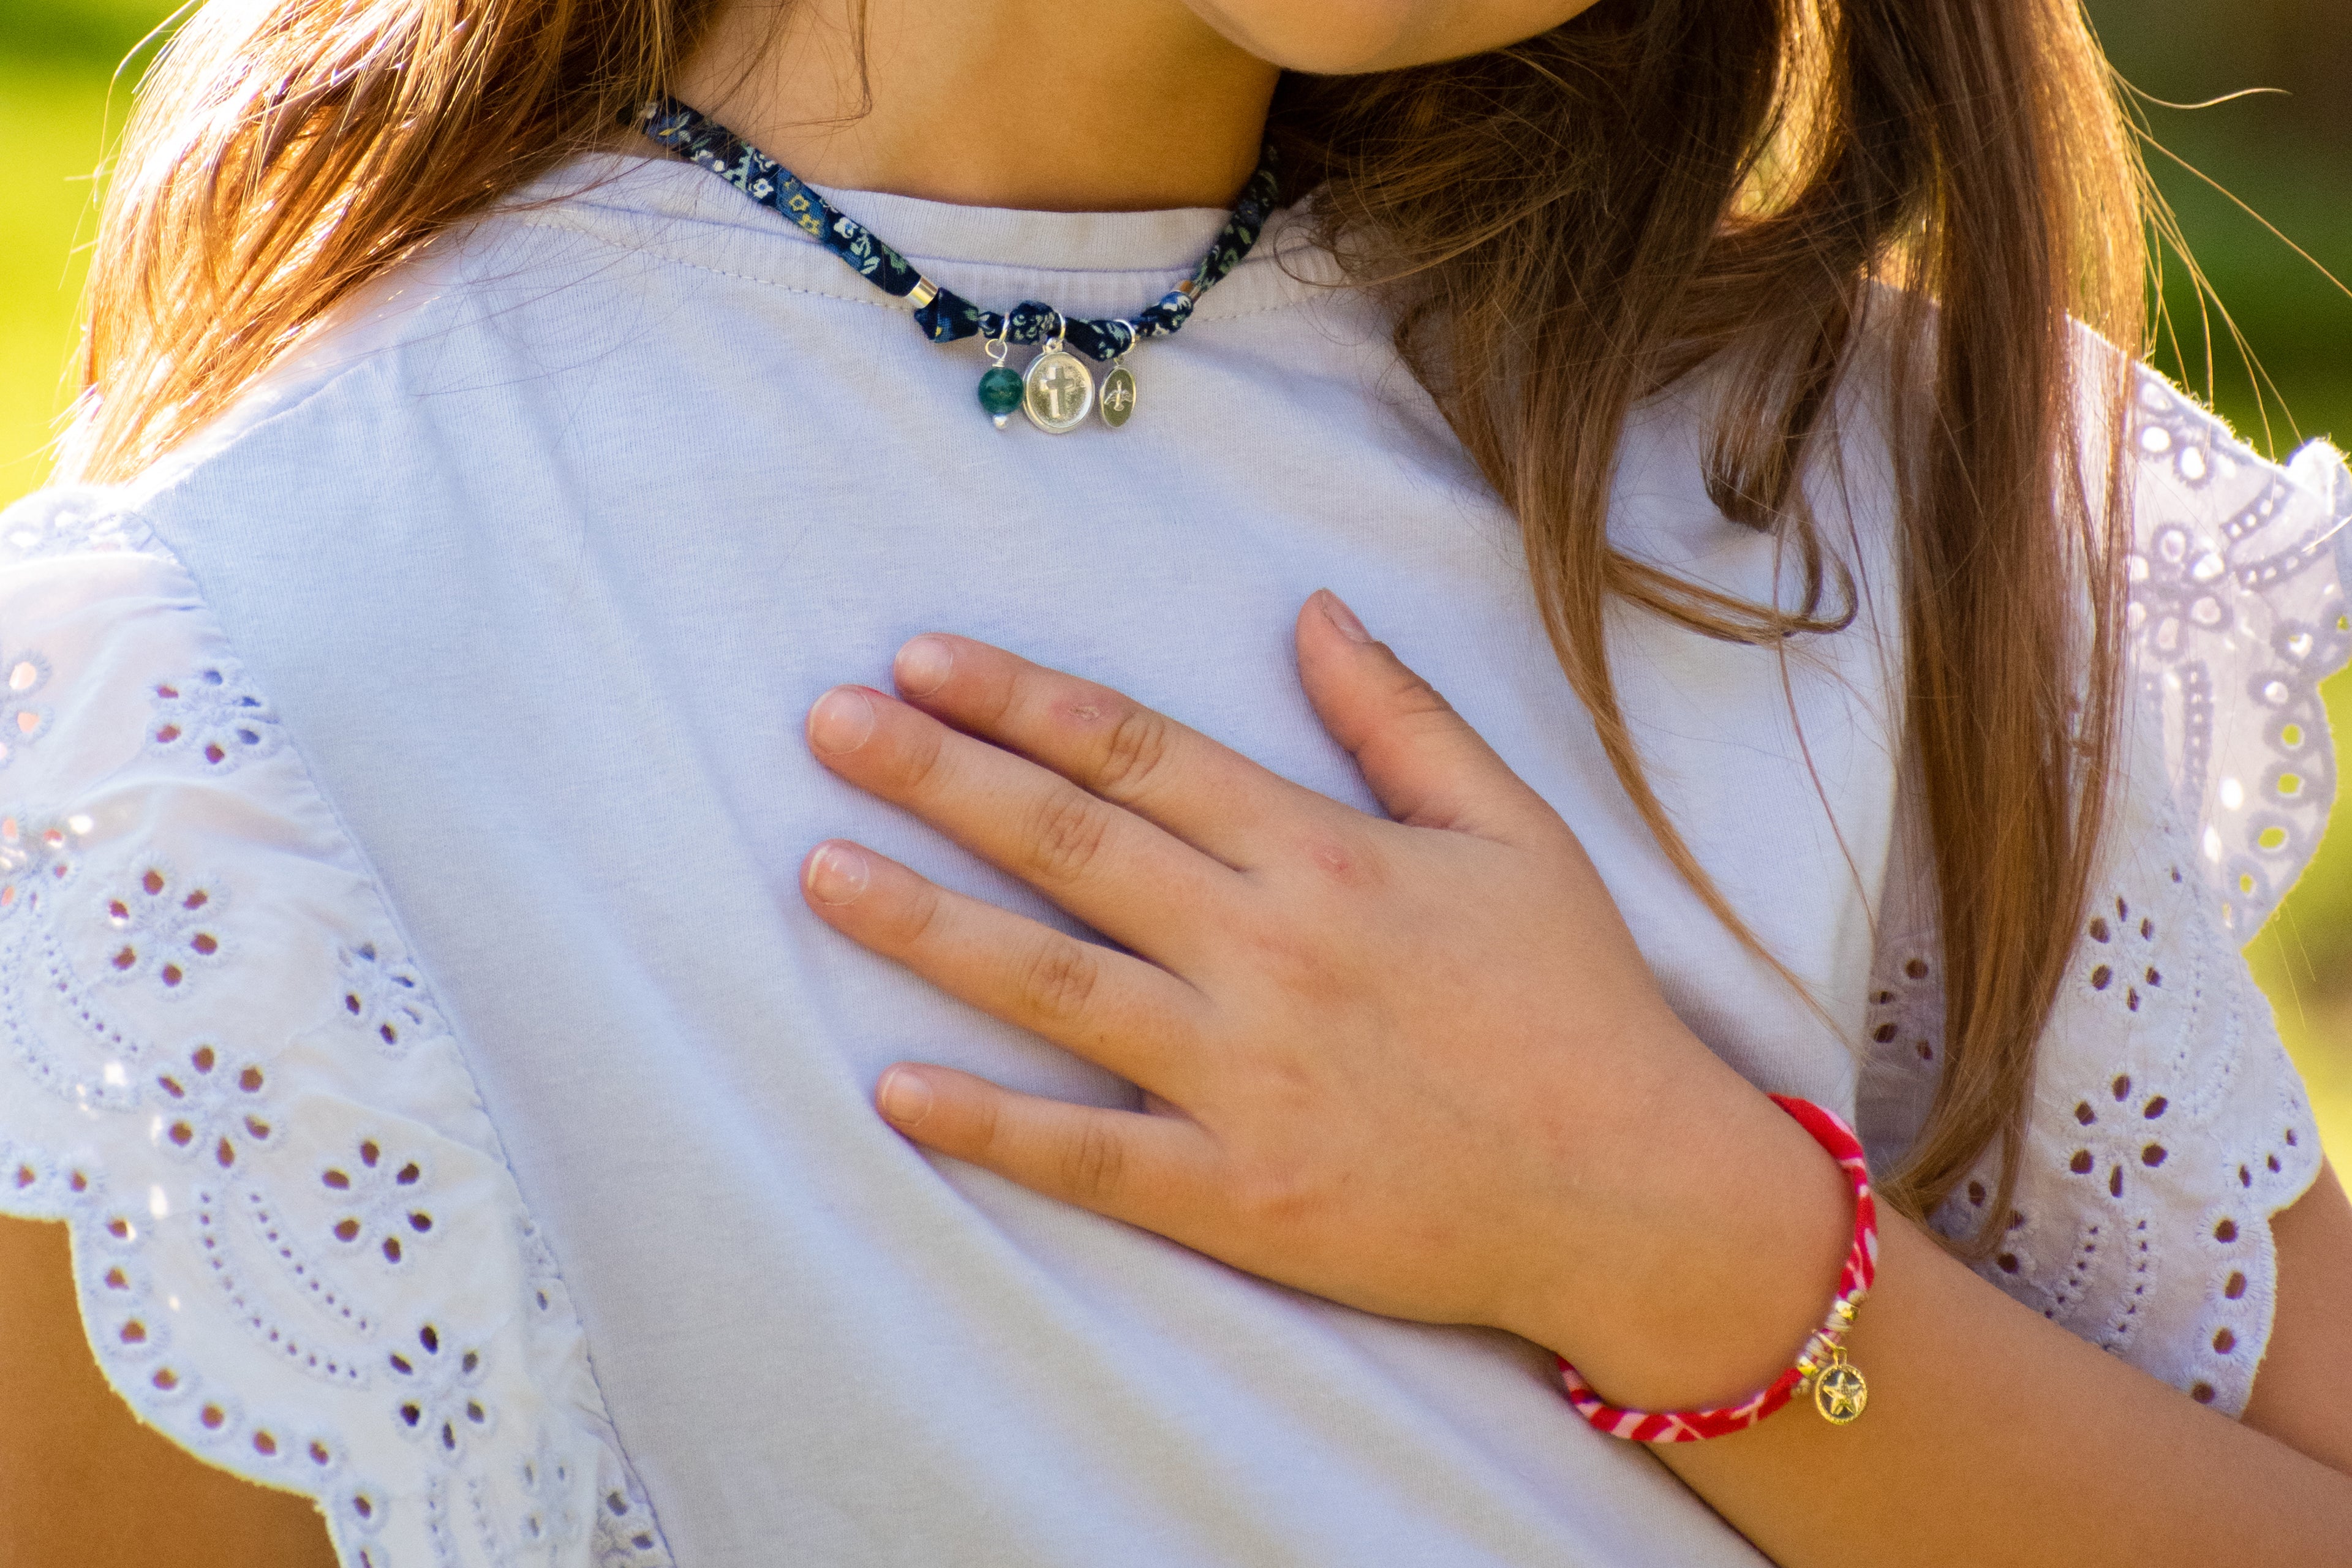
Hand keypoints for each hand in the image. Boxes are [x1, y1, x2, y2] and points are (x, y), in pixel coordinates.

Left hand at [800, 591, 1850, 1410]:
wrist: (1636, 1195)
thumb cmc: (1576, 1003)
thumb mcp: (1513, 832)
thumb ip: (1401, 717)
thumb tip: (1311, 608)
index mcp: (1324, 856)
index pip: (1139, 753)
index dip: (1021, 701)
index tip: (921, 659)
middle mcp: (1267, 951)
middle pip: (1071, 844)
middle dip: (939, 776)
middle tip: (827, 724)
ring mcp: (1244, 1077)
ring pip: (1052, 981)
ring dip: (926, 922)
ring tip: (818, 869)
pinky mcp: (1238, 1195)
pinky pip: (1090, 1153)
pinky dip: (990, 1122)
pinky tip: (894, 1086)